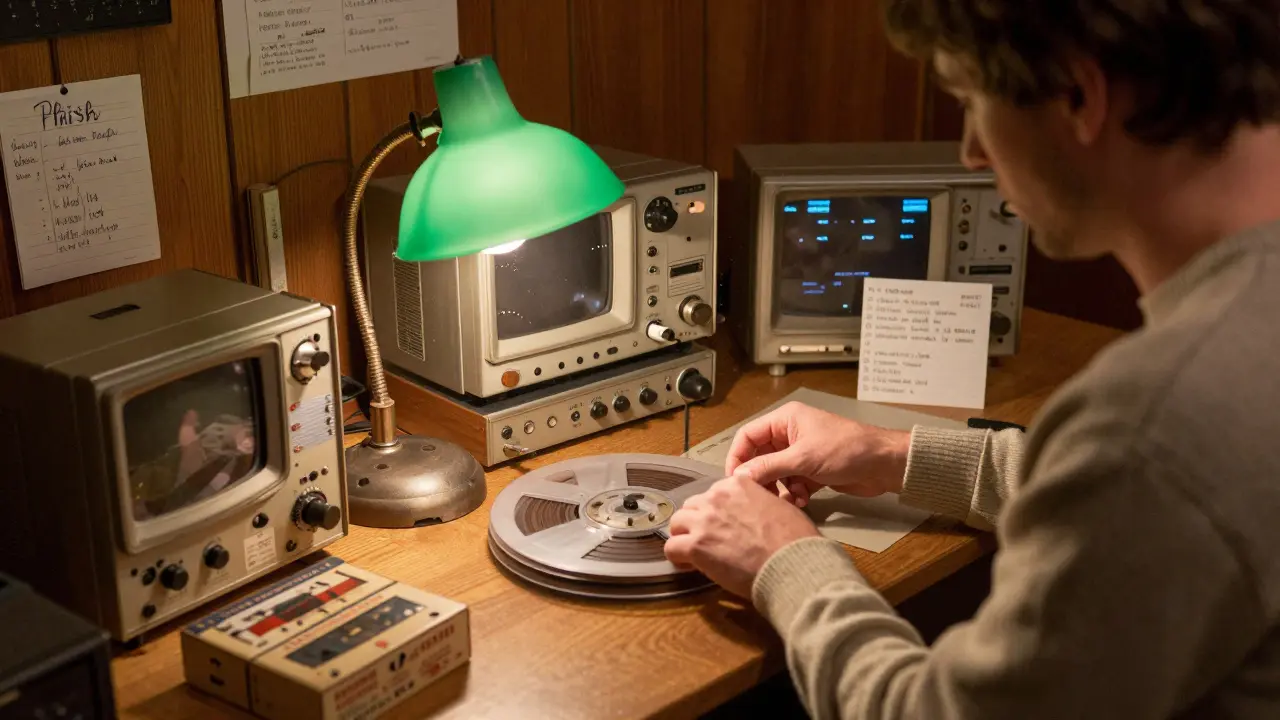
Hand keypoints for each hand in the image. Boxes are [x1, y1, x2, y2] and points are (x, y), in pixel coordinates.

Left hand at [664, 475, 820, 597]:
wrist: (791, 564)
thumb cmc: (793, 541)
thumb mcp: (780, 506)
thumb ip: (758, 501)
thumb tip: (753, 512)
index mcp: (737, 485)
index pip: (713, 494)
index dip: (716, 512)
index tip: (722, 526)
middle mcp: (717, 497)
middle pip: (692, 506)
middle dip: (698, 522)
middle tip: (709, 540)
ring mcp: (704, 520)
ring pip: (677, 523)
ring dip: (685, 536)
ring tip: (696, 553)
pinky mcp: (696, 545)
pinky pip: (671, 548)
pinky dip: (678, 558)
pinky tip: (690, 565)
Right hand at [724, 402, 911, 506]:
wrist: (884, 465)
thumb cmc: (849, 449)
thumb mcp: (803, 458)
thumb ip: (768, 467)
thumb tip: (740, 476)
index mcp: (785, 420)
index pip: (748, 436)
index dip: (738, 458)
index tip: (735, 481)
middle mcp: (790, 434)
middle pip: (760, 458)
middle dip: (762, 478)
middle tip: (762, 496)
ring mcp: (802, 453)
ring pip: (776, 474)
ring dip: (780, 489)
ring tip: (791, 498)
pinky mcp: (812, 471)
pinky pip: (791, 484)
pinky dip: (794, 494)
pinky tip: (803, 500)